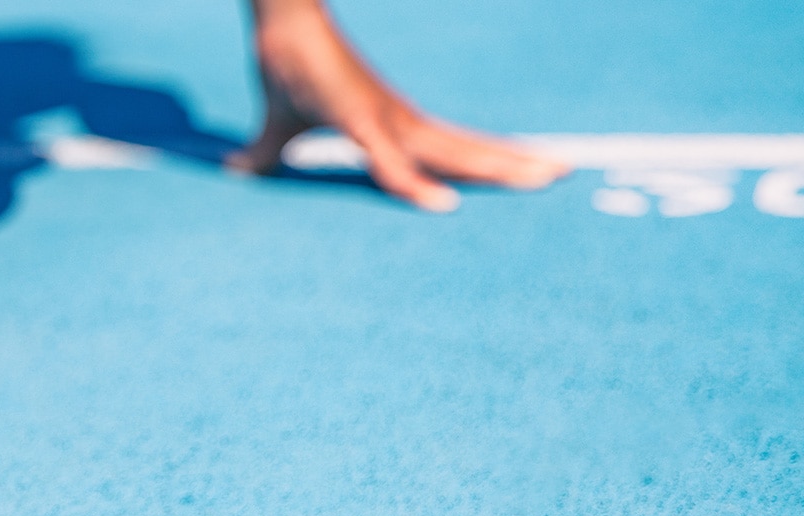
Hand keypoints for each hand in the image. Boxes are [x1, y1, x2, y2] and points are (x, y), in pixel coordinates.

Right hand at [228, 0, 568, 211]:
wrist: (280, 22)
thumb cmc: (287, 67)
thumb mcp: (279, 126)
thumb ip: (271, 153)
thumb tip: (239, 169)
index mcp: (390, 123)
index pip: (451, 146)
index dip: (489, 159)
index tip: (529, 170)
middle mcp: (399, 120)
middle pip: (466, 148)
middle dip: (515, 163)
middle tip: (564, 174)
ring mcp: (384, 119)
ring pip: (449, 153)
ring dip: (496, 168)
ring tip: (543, 177)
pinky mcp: (357, 120)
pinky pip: (390, 162)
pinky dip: (417, 185)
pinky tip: (444, 205)